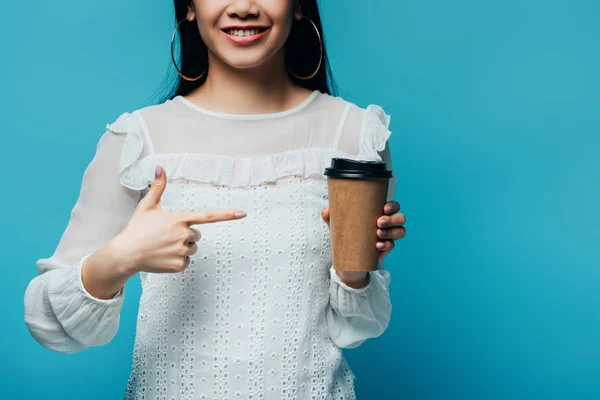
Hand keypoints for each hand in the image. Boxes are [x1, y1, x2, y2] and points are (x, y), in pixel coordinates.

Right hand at [115, 166, 246, 274]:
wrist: (125, 254)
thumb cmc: (137, 228)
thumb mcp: (147, 206)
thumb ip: (158, 187)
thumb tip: (160, 168)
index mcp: (179, 219)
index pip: (209, 216)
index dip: (227, 214)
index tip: (242, 213)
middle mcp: (184, 234)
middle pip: (197, 234)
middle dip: (185, 235)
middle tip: (166, 236)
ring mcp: (182, 251)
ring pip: (192, 248)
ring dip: (182, 247)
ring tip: (163, 247)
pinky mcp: (179, 265)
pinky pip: (187, 262)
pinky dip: (177, 260)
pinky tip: (164, 257)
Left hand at [321, 201, 405, 287]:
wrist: (345, 257)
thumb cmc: (345, 233)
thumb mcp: (337, 225)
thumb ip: (331, 217)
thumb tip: (326, 211)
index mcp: (378, 212)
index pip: (393, 206)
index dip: (393, 205)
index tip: (384, 208)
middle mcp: (387, 223)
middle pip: (400, 217)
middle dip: (392, 219)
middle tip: (378, 223)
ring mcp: (388, 236)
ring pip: (401, 231)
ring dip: (392, 232)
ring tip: (378, 234)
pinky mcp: (385, 249)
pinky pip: (392, 245)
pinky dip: (386, 245)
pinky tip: (377, 246)